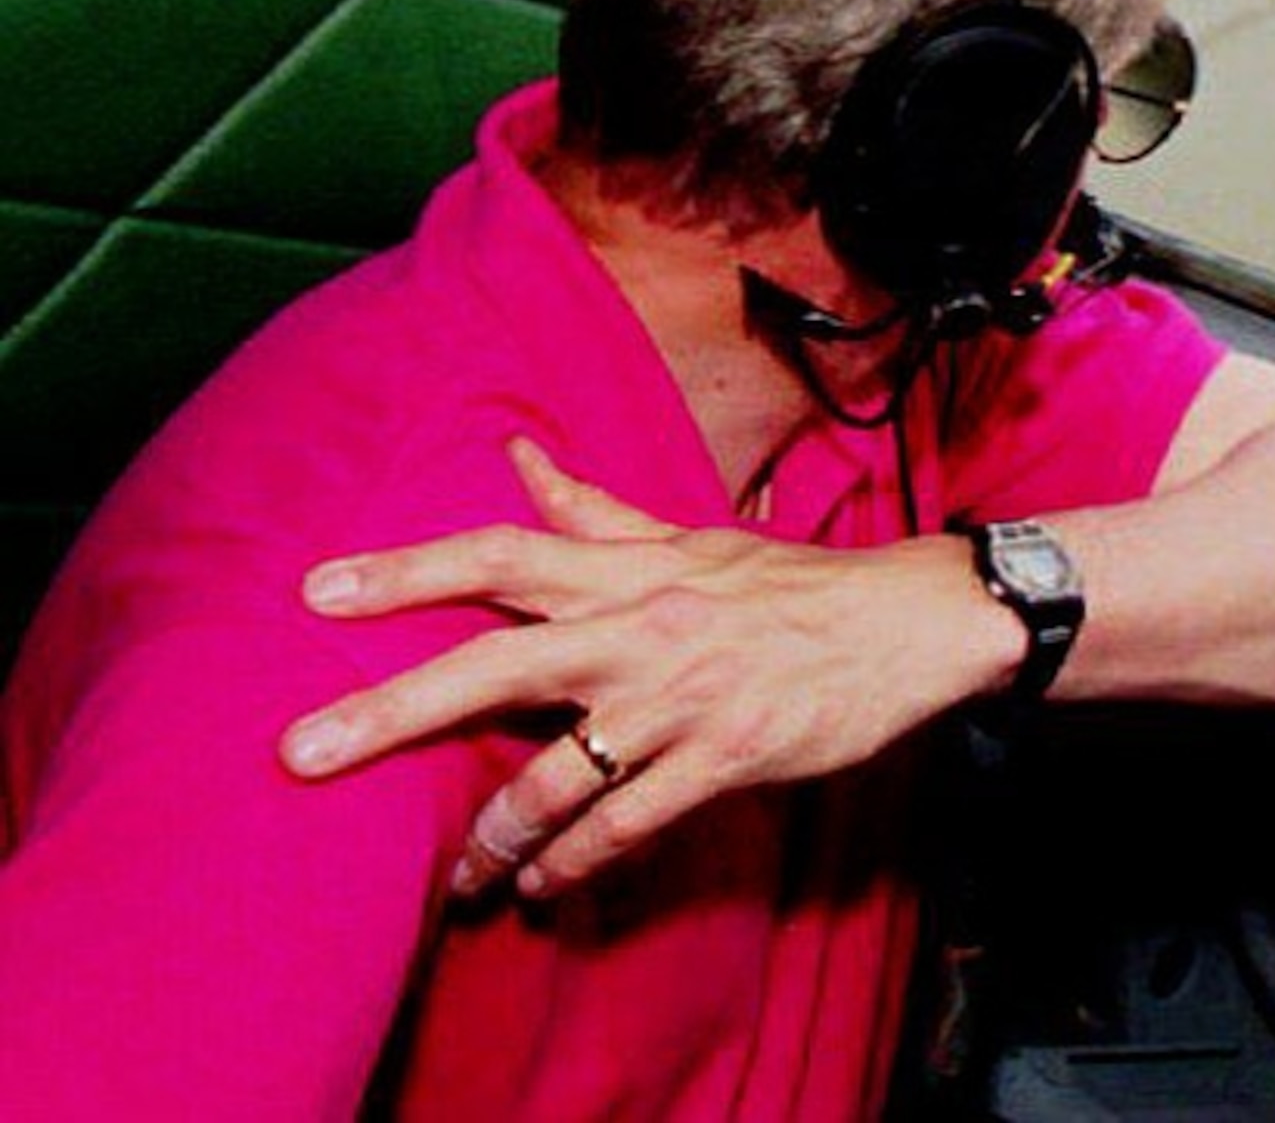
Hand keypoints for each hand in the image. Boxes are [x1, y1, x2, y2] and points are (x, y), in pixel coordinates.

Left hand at [277, 440, 1015, 899]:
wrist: (907, 623)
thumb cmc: (790, 585)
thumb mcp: (691, 539)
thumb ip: (596, 513)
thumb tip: (518, 456)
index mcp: (628, 572)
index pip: (501, 554)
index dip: (407, 571)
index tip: (319, 589)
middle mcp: (640, 629)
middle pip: (492, 664)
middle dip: (389, 708)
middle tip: (300, 752)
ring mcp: (680, 699)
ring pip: (554, 772)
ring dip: (491, 833)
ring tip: (461, 876)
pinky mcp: (724, 758)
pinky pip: (627, 821)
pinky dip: (576, 860)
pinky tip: (545, 883)